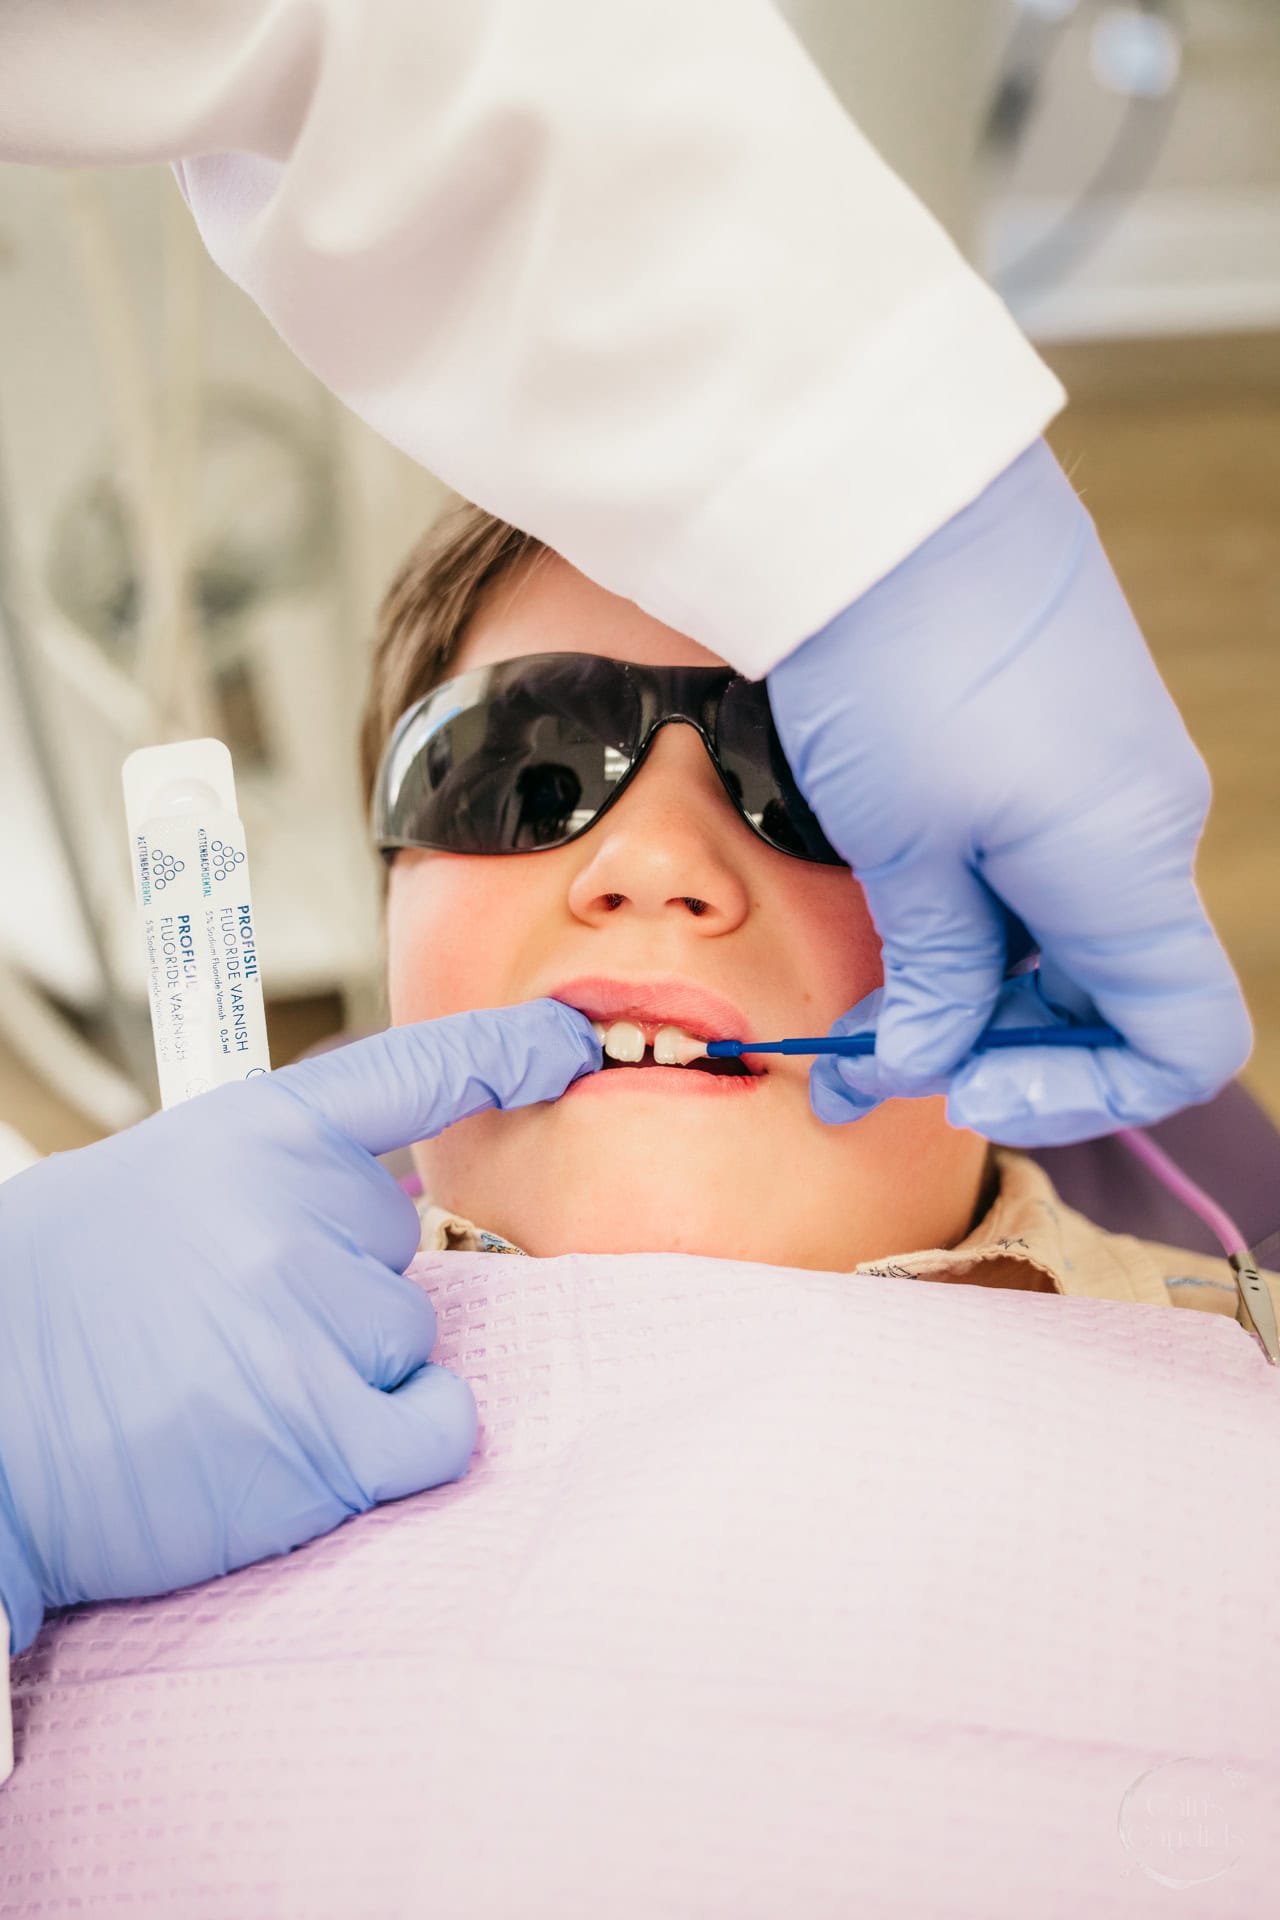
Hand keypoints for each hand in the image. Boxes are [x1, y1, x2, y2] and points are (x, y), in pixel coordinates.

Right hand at [0, 1000, 600, 1653]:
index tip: (570, 1044)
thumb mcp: (159, 1192)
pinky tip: (296, 1447)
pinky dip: (392, 1445)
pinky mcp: (325, 1437)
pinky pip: (437, 1429)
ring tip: (227, 1394)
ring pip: (409, 1344)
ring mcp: (311, 1322)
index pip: (411, 1075)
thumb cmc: (54, 1315)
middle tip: (227, 1328)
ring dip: (346, 1376)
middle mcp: (293, 1212)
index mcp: (252, 1133)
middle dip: (340, 1290)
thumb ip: (272, 1185)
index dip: (502, 1053)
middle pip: (403, 1248)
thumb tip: (379, 1208)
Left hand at [767, 437, 1251, 1146]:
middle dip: (1002, 1050)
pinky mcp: (1068, 746)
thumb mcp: (904, 845)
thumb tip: (921, 1065)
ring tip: (868, 1007)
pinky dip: (984, 922)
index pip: (1183, 1042)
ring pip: (1072, 941)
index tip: (966, 1088)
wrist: (890, 492)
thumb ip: (933, 974)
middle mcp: (1144, 830)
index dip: (1086, 1097)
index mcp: (1129, 866)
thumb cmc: (899, 661)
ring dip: (981, 993)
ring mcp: (1111, 784)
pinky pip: (1050, 872)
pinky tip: (900, 922)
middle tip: (874, 1060)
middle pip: (1113, 999)